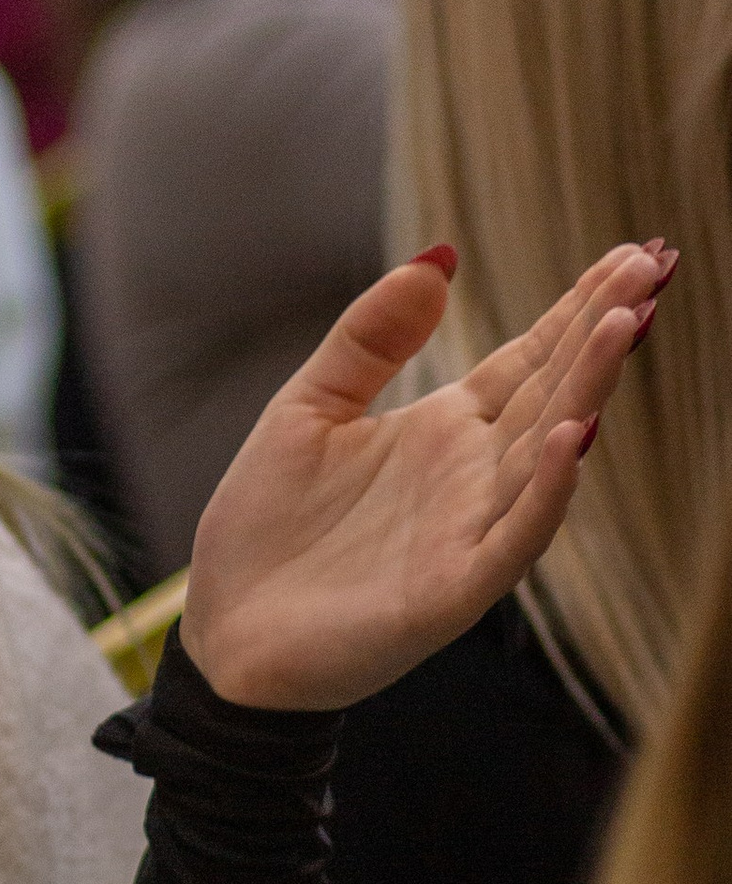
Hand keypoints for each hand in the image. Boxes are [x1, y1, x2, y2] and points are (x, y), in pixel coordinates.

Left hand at [181, 241, 667, 712]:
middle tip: (658, 263)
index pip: (528, 359)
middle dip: (603, 329)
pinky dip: (546, 492)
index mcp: (442, 430)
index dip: (578, 306)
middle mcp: (470, 476)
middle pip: (551, 391)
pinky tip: (573, 438)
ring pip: (545, 453)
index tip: (633, 251)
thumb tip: (438, 255)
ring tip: (624, 325)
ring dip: (586, 391)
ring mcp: (467, 532)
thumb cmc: (268, 526)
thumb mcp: (308, 407)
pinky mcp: (448, 591)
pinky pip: (512, 537)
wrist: (225, 632)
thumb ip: (370, 338)